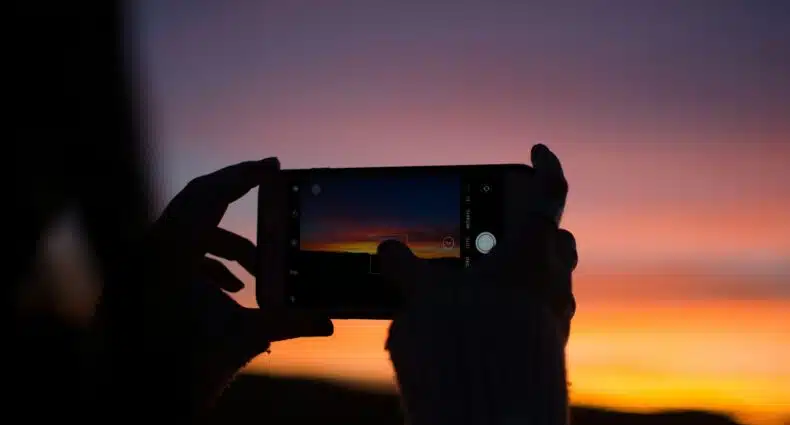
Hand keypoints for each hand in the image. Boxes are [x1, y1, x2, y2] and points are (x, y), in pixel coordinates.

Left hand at [146, 157, 332, 407]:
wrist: (139, 399)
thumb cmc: (180, 370)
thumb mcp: (240, 341)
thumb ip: (287, 324)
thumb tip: (327, 321)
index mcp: (171, 255)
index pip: (209, 196)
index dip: (242, 176)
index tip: (272, 166)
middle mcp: (152, 250)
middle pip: (197, 199)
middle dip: (236, 193)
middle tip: (268, 182)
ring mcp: (144, 261)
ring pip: (191, 228)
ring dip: (229, 243)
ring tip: (259, 268)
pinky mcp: (144, 276)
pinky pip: (179, 250)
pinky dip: (210, 260)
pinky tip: (232, 288)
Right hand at [378, 144, 576, 424]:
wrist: (498, 413)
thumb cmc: (466, 347)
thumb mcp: (423, 300)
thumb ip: (405, 269)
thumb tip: (389, 249)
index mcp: (529, 254)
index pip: (548, 194)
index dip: (544, 167)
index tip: (538, 152)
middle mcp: (552, 281)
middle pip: (556, 237)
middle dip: (535, 226)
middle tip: (507, 224)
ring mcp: (555, 317)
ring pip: (551, 277)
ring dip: (526, 268)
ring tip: (490, 273)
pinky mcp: (548, 347)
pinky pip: (541, 311)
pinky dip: (521, 303)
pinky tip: (491, 314)